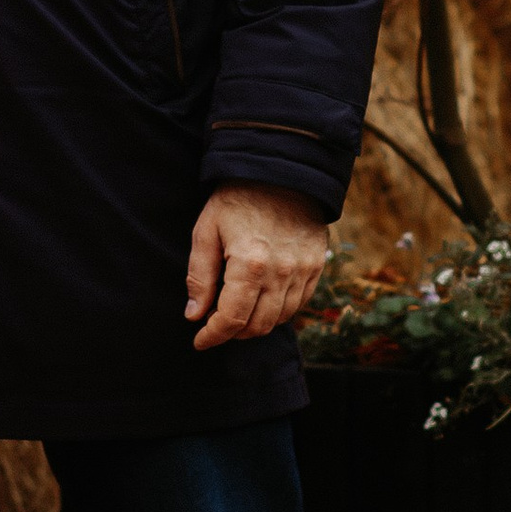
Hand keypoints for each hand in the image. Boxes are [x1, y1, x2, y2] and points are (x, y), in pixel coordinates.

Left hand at [186, 181, 330, 350]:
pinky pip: (298, 304)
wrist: (280, 170)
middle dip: (232, 333)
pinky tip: (261, 302)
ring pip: (279, 319)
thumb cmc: (237, 198)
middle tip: (216, 325)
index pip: (231, 319)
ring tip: (237, 314)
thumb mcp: (206, 230)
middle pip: (256, 326)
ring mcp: (303, 271)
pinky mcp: (316, 266)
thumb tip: (194, 314)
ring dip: (255, 325)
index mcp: (249, 264)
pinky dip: (278, 312)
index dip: (213, 336)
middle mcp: (280, 273)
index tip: (200, 341)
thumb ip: (200, 276)